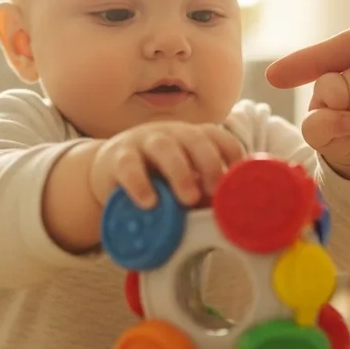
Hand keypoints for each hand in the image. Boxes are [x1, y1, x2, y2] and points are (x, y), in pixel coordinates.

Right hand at [91, 121, 244, 209]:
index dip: (232, 154)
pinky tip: (149, 203)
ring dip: (180, 172)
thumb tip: (229, 213)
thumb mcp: (183, 185)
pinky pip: (129, 165)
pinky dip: (140, 183)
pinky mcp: (118, 157)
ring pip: (164, 147)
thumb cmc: (156, 179)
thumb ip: (204, 195)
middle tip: (215, 190)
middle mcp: (171, 135)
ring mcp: (143, 142)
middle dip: (209, 163)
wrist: (109, 172)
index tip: (240, 178)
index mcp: (191, 139)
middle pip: (195, 138)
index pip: (217, 136)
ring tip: (189, 199)